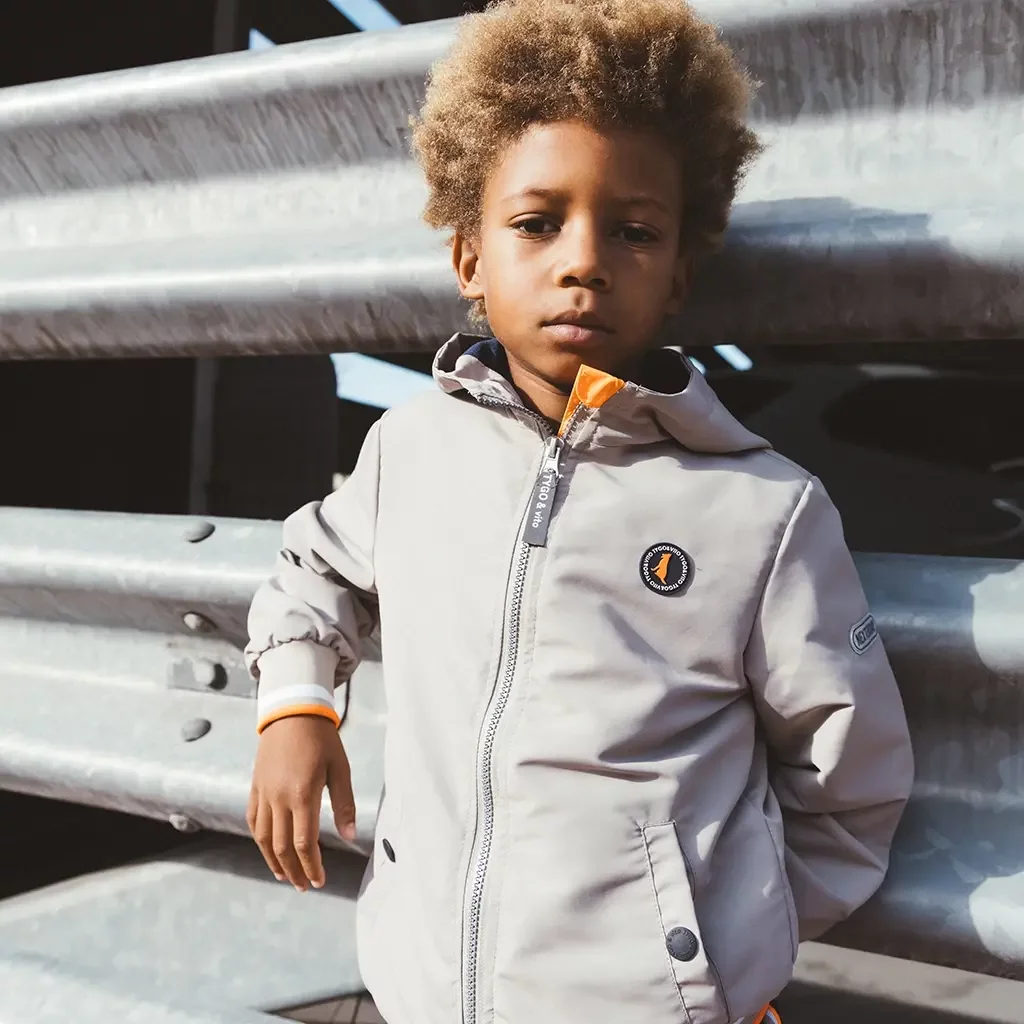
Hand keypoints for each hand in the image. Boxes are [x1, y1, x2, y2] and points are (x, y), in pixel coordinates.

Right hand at [247, 715, 356, 890]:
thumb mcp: (340, 768)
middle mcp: (278, 798)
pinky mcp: (255, 786)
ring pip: (263, 838)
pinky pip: (253, 820)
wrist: (292, 712)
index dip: (311, 866)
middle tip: (305, 886)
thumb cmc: (322, 739)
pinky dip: (259, 840)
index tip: (319, 881)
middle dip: (294, 871)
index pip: (304, 843)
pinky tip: (268, 850)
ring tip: (285, 876)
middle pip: (281, 847)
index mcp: (302, 795)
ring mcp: (263, 793)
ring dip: (274, 861)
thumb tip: (351, 836)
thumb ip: (344, 804)